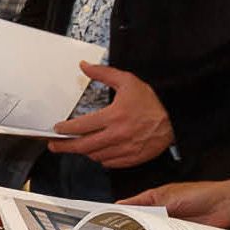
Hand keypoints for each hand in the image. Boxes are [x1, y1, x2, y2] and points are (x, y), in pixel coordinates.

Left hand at [50, 63, 173, 168]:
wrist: (175, 120)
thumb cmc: (151, 102)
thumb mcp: (128, 81)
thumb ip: (103, 73)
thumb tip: (84, 66)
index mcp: (114, 116)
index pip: (81, 126)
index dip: (65, 129)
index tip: (58, 129)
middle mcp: (118, 135)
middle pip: (83, 146)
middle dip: (65, 147)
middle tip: (54, 146)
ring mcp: (124, 149)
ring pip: (94, 156)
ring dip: (83, 152)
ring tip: (76, 146)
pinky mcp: (131, 159)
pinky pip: (108, 163)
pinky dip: (99, 158)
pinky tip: (96, 151)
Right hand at [121, 181, 229, 227]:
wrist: (225, 206)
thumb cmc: (201, 193)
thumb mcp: (169, 198)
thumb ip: (148, 206)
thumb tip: (128, 209)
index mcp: (155, 197)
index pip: (132, 205)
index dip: (120, 212)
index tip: (107, 218)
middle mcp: (161, 211)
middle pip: (141, 221)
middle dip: (132, 227)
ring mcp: (170, 223)